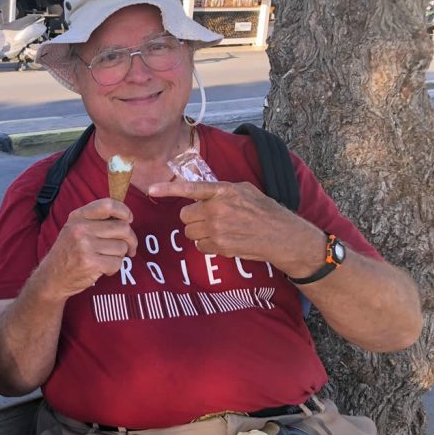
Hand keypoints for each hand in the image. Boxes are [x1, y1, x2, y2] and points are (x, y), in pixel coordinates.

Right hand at [37, 198, 137, 299]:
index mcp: (78, 217)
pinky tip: (103, 268)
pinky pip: (117, 263)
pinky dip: (114, 268)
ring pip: (122, 247)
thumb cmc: (68, 252)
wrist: (52, 276)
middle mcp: (81, 229)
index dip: (124, 211)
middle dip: (130, 239)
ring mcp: (85, 246)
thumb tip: (125, 218)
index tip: (128, 219)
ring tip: (106, 259)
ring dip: (119, 256)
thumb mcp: (74, 229)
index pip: (108, 205)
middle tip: (129, 247)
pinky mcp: (91, 263)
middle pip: (122, 228)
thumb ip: (95, 221)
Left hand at [147, 179, 322, 273]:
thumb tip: (200, 192)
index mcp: (223, 191)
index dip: (168, 189)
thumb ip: (220, 190)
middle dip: (194, 218)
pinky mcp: (220, 246)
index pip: (191, 188)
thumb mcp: (244, 190)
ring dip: (199, 232)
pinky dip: (207, 244)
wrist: (282, 236)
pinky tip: (223, 240)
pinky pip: (200, 245)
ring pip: (190, 232)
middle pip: (185, 215)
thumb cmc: (264, 210)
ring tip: (219, 229)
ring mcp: (218, 229)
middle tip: (210, 218)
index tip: (151, 189)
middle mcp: (217, 209)